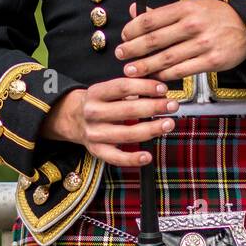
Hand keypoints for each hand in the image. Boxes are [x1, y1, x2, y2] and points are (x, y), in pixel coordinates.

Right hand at [39, 78, 180, 167]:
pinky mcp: (97, 151)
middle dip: (154, 108)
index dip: (145, 87)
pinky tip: (148, 156)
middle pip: (127, 111)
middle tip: (172, 105)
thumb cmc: (100, 102)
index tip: (163, 89)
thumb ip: (131, 87)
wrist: (73, 119)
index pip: (123, 87)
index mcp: (96, 93)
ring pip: (126, 134)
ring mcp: (94, 134)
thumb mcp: (108, 90)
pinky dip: (132, 159)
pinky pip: (116, 157)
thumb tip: (160, 88)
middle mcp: (93, 113)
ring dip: (151, 129)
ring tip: (168, 124)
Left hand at [115, 0, 245, 79]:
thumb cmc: (217, 16)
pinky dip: (166, 75)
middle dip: (133, 50)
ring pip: (166, 58)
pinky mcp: (212, 61)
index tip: (124, 37)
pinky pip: (182, 71)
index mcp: (185, 8)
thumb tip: (135, 11)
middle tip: (121, 55)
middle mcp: (192, 25)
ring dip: (145, 66)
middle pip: (154, 40)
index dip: (132, 30)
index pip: (151, 19)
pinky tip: (156, 77)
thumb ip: (163, 12)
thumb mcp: (191, 7)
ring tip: (131, 70)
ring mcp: (203, 43)